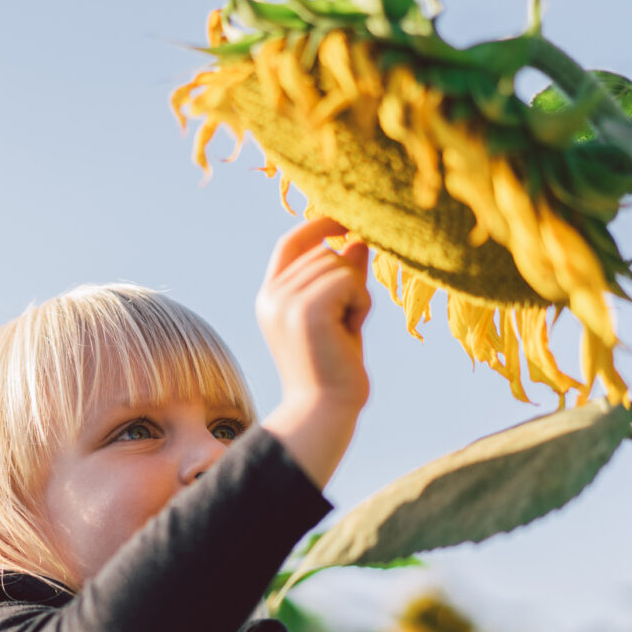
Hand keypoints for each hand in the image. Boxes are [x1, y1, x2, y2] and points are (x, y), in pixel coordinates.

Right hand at [257, 217, 371, 488]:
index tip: (347, 221)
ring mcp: (286, 301)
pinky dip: (360, 303)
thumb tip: (357, 239)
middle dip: (349, 280)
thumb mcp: (340, 315)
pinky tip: (351, 331)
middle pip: (324, 253)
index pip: (291, 242)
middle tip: (348, 322)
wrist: (324, 411)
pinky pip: (348, 281)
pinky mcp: (307, 310)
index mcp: (271, 297)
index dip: (319, 226)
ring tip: (346, 330)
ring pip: (339, 265)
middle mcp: (272, 296)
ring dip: (356, 295)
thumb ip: (344, 278)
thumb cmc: (335, 368)